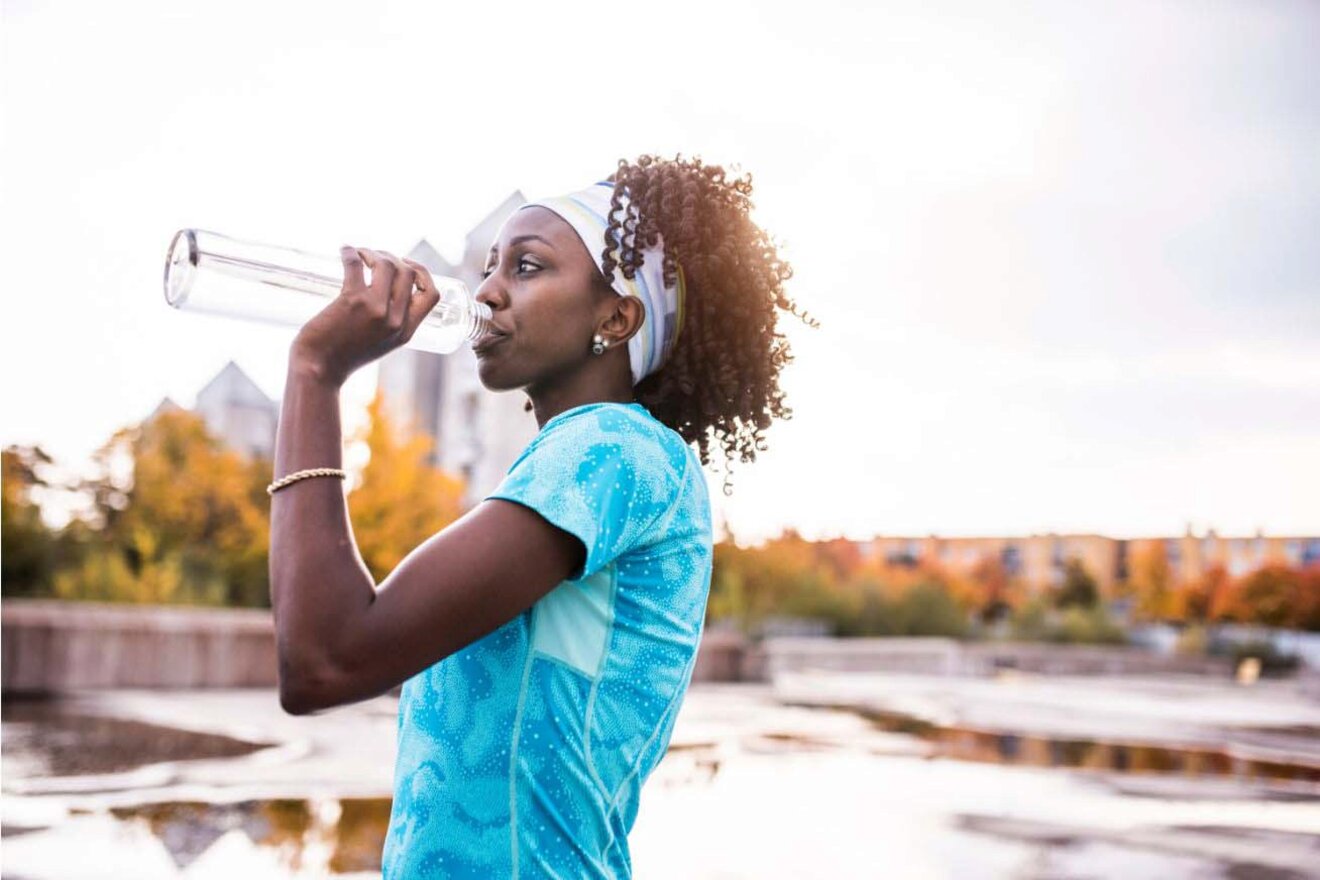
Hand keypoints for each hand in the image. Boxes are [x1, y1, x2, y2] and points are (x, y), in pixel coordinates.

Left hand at [290, 247, 441, 385]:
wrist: (319, 370)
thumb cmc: (343, 356)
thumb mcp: (380, 344)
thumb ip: (388, 324)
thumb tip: (383, 293)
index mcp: (406, 332)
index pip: (431, 295)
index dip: (423, 273)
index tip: (406, 265)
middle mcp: (395, 320)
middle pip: (408, 273)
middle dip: (394, 257)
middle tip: (375, 258)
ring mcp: (375, 309)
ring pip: (387, 264)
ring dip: (374, 252)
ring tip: (360, 255)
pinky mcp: (352, 301)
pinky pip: (356, 264)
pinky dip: (350, 252)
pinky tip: (345, 251)